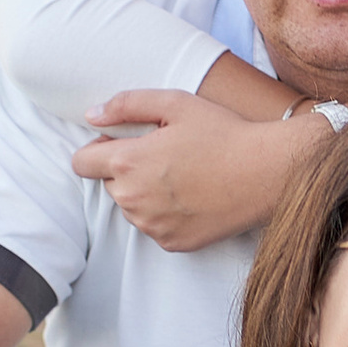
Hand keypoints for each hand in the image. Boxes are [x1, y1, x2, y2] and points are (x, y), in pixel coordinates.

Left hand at [72, 91, 320, 252]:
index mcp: (128, 162)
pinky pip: (154, 227)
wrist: (266, 173)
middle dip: (127, 171)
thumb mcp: (175, 103)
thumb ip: (126, 105)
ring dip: (145, 194)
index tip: (122, 144)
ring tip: (183, 177)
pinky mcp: (172, 243)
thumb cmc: (223, 133)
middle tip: (165, 157)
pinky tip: (193, 197)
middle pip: (109, 185)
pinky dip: (166, 214)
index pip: (81, 163)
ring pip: (131, 208)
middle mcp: (133, 200)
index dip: (98, 150)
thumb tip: (91, 116)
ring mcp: (153, 225)